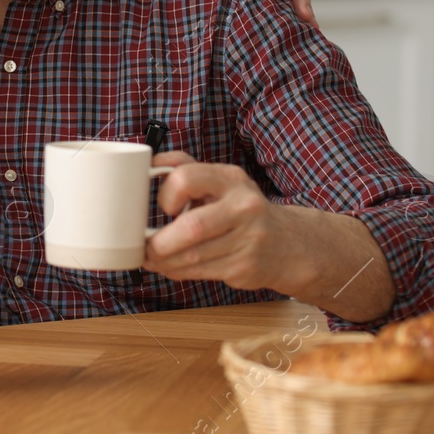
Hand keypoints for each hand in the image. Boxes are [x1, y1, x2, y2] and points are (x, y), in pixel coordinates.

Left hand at [142, 151, 290, 291]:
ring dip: (164, 261)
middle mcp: (244, 207)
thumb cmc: (242, 209)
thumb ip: (187, 168)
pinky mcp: (245, 267)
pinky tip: (168, 267)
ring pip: (193, 255)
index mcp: (231, 179)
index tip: (164, 207)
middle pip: (192, 226)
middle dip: (161, 242)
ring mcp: (248, 239)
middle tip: (145, 246)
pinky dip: (177, 271)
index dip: (167, 194)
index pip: (188, 178)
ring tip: (150, 259)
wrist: (289, 243)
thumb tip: (149, 162)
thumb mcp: (222, 181)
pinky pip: (201, 272)